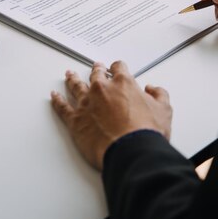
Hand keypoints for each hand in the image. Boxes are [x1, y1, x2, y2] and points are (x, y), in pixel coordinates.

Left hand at [50, 61, 171, 170]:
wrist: (130, 151)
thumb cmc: (146, 132)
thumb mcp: (164, 110)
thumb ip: (159, 95)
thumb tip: (153, 89)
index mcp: (123, 83)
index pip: (119, 68)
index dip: (118, 67)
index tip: (117, 67)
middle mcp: (102, 89)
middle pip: (96, 74)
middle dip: (96, 70)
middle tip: (95, 67)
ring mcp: (87, 104)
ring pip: (76, 86)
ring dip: (72, 80)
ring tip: (69, 75)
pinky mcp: (76, 120)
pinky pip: (63, 108)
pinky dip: (57, 101)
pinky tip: (54, 97)